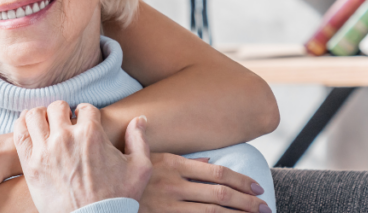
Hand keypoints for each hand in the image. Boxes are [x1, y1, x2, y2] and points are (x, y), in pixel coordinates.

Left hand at [13, 101, 152, 212]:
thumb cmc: (118, 198)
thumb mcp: (140, 168)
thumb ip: (139, 139)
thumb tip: (139, 119)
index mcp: (92, 134)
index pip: (85, 107)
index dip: (86, 114)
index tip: (84, 123)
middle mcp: (66, 137)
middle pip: (57, 107)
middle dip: (63, 112)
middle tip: (65, 124)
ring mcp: (45, 150)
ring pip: (34, 115)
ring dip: (41, 117)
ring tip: (47, 126)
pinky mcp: (30, 164)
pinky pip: (19, 133)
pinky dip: (22, 126)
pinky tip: (31, 132)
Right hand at [139, 154, 270, 212]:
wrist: (101, 197)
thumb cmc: (126, 175)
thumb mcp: (149, 159)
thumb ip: (182, 159)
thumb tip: (209, 161)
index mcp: (173, 165)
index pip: (217, 173)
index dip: (241, 181)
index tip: (257, 188)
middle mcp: (174, 186)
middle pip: (220, 195)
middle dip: (247, 202)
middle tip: (266, 208)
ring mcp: (169, 207)